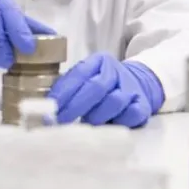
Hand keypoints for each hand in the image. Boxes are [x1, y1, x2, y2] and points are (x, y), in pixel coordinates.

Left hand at [48, 53, 163, 127]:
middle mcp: (116, 71)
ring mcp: (131, 88)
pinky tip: (108, 126)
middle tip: (60, 122)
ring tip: (85, 124)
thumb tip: (45, 109)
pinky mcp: (143, 105)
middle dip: (75, 106)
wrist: (138, 84)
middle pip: (96, 87)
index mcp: (99, 61)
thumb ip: (68, 88)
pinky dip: (117, 122)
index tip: (49, 110)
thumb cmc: (103, 86)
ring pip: (113, 102)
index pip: (79, 74)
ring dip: (96, 116)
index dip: (63, 93)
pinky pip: (130, 115)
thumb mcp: (87, 78)